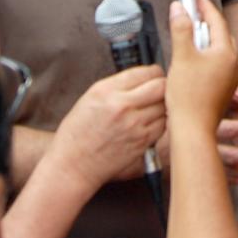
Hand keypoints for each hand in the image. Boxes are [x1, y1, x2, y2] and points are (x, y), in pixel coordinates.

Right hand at [49, 64, 166, 190]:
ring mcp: (134, 125)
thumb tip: (144, 78)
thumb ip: (118, 85)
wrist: (73, 165)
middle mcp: (122, 106)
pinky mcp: (142, 142)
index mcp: (107, 91)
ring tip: (151, 108)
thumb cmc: (78, 132)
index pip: (144, 72)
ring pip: (164, 107)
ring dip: (162, 105)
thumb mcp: (90, 98)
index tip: (154, 76)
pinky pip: (162, 126)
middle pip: (161, 87)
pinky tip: (149, 123)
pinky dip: (160, 122)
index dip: (154, 72)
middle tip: (159, 89)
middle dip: (163, 85)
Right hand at [167, 0, 237, 133]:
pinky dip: (206, 56)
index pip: (216, 20)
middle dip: (206, 22)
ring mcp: (229, 78)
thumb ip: (181, 29)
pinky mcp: (222, 90)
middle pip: (220, 34)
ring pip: (219, 50)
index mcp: (225, 53)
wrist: (192, 130)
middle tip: (192, 12)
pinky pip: (217, 65)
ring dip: (206, 40)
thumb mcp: (181, 56)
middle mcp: (232, 64)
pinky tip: (193, 60)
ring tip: (190, 35)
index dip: (203, 6)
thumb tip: (179, 8)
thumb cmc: (188, 97)